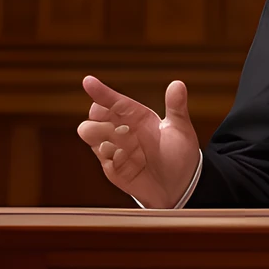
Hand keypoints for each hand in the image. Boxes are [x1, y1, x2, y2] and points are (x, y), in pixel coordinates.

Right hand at [77, 75, 199, 207]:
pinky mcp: (113, 168)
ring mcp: (116, 149)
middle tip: (110, 123)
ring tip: (114, 142)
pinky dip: (109, 156)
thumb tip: (178, 84)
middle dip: (98, 116)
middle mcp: (124, 130)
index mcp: (138, 116)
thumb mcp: (180, 129)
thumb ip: (176, 107)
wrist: (179, 186)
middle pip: (97, 115)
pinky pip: (102, 158)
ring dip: (97, 135)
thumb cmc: (180, 154)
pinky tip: (124, 158)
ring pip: (91, 134)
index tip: (88, 81)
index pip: (116, 101)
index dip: (102, 92)